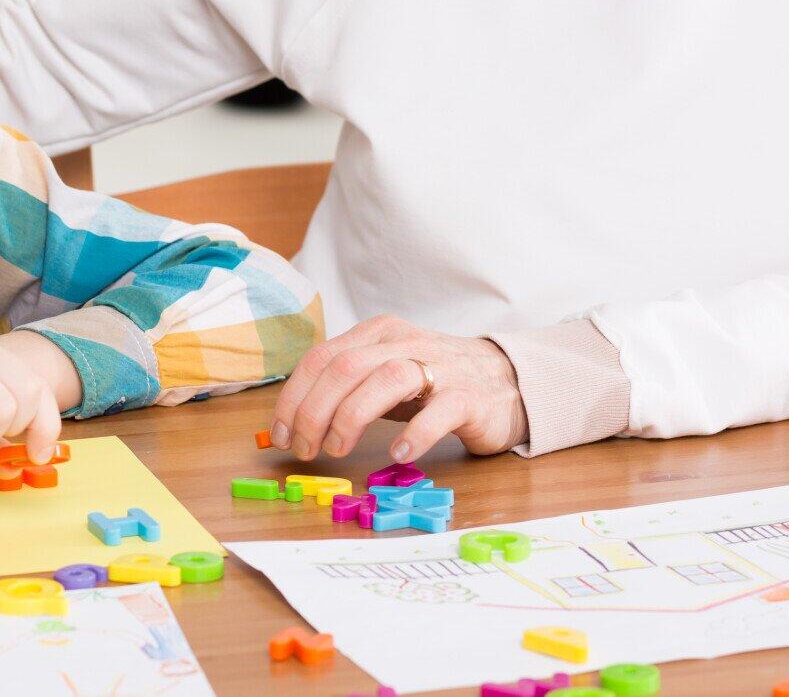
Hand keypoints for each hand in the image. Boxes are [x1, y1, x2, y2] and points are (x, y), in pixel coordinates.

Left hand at [269, 316, 526, 464]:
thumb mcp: (384, 376)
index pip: (321, 358)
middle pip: (345, 368)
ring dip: (352, 416)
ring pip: (387, 379)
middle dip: (314, 411)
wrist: (508, 382)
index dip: (294, 397)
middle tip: (305, 450)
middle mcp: (404, 343)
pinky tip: (398, 454)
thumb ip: (346, 388)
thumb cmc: (434, 383)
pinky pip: (440, 411)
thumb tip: (294, 421)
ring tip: (339, 449)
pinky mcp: (469, 397)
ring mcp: (440, 367)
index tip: (280, 434)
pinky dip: (415, 433)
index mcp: (377, 335)